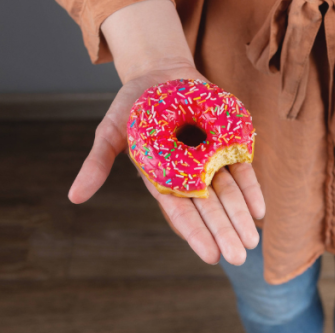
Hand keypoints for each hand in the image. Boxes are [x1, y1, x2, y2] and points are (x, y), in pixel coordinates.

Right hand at [67, 64, 265, 265]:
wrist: (161, 74)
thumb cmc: (133, 105)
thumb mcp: (110, 131)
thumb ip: (98, 163)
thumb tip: (74, 197)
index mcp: (162, 181)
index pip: (180, 213)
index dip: (196, 233)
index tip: (211, 256)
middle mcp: (189, 178)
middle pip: (210, 210)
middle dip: (224, 232)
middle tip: (238, 257)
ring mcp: (211, 163)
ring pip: (229, 195)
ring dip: (241, 218)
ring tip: (252, 242)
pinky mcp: (228, 146)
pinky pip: (243, 171)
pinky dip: (252, 190)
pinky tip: (260, 211)